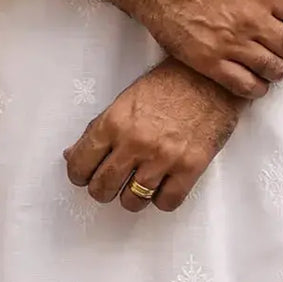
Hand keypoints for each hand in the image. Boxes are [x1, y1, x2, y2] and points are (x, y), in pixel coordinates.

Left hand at [63, 58, 243, 212]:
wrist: (210, 77)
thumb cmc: (168, 84)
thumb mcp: (127, 99)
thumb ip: (99, 128)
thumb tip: (73, 155)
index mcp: (115, 121)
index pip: (80, 164)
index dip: (78, 174)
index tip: (85, 175)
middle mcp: (135, 142)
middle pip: (101, 189)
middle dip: (102, 189)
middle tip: (111, 181)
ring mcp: (163, 157)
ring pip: (131, 202)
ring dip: (132, 195)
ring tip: (139, 182)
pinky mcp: (190, 168)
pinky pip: (165, 204)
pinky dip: (162, 199)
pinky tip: (163, 184)